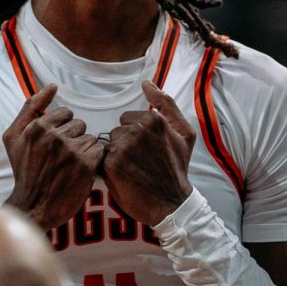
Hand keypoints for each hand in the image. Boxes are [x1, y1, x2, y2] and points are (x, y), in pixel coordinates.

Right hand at [2, 83, 105, 228]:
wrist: (33, 206)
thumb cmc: (24, 171)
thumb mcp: (14, 137)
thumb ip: (31, 107)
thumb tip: (52, 85)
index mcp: (37, 128)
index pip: (65, 113)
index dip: (62, 128)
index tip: (54, 144)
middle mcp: (54, 137)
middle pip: (79, 124)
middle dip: (73, 138)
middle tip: (61, 158)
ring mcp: (71, 151)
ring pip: (90, 137)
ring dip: (83, 150)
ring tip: (70, 165)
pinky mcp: (86, 165)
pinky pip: (99, 150)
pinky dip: (93, 160)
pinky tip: (80, 170)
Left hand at [101, 81, 194, 225]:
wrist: (171, 203)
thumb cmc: (178, 167)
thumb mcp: (185, 133)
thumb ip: (166, 104)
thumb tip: (147, 82)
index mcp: (153, 119)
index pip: (127, 119)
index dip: (134, 136)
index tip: (147, 151)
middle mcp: (138, 130)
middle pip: (116, 131)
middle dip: (124, 145)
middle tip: (140, 163)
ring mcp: (124, 146)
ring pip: (108, 144)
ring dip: (115, 157)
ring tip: (132, 171)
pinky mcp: (112, 164)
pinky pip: (101, 158)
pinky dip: (108, 169)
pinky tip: (123, 178)